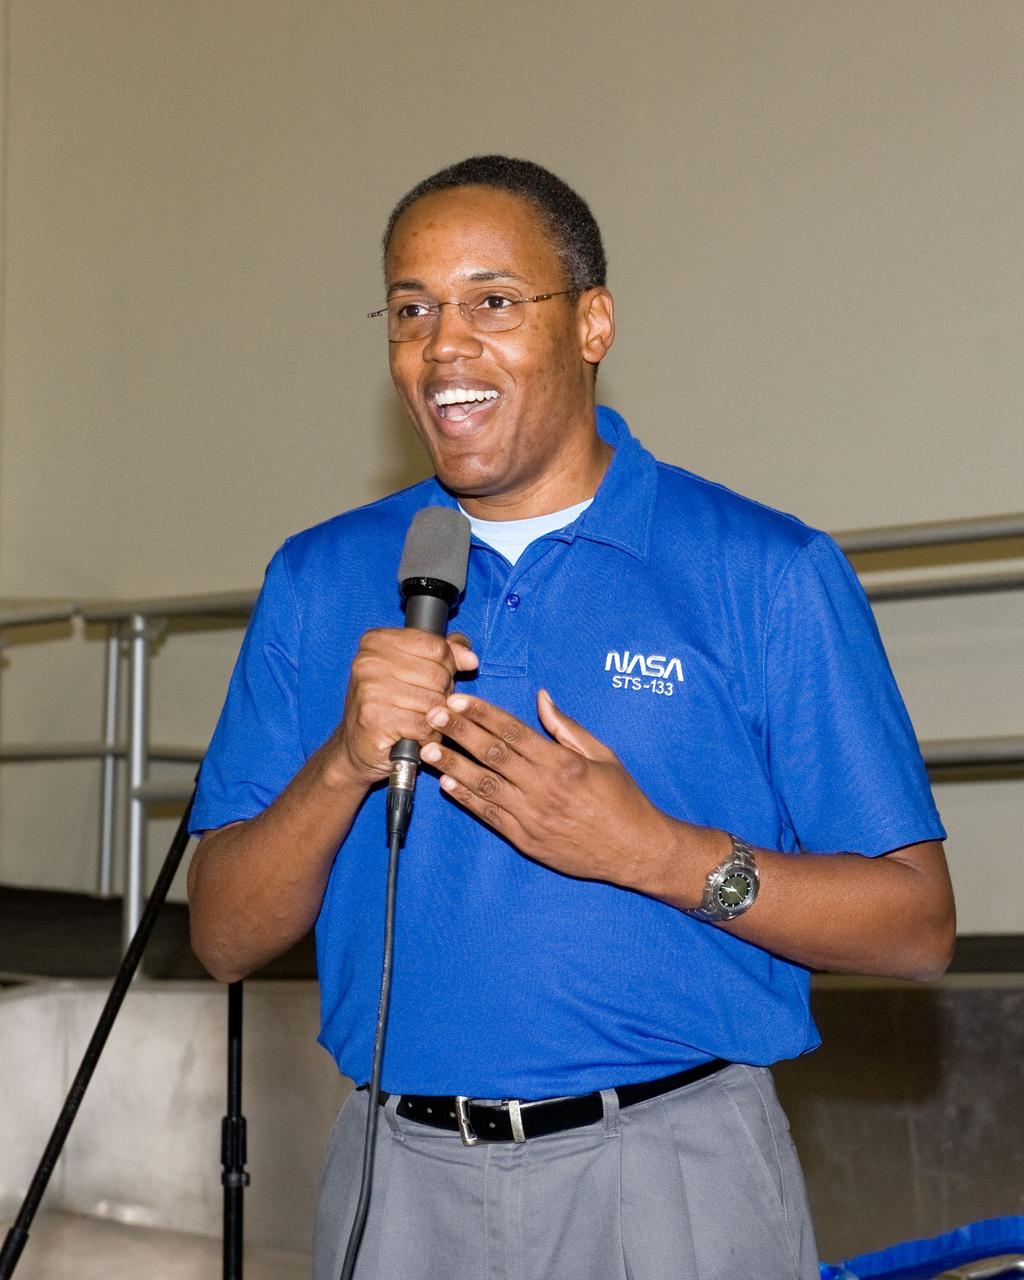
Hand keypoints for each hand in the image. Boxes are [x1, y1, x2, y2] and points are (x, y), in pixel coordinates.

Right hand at [331, 629, 477, 786]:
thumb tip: (470, 658)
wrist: (356, 748)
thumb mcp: (413, 672)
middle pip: (439, 674)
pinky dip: (428, 736)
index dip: (447, 667)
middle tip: (423, 706)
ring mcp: (370, 690)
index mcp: (377, 641)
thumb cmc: (388, 707)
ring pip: (435, 701)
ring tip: (418, 721)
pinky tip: (415, 736)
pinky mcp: (376, 719)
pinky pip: (425, 725)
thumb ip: (444, 655)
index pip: (437, 646)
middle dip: (442, 695)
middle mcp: (369, 661)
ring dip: (436, 718)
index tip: (433, 680)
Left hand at [419, 688, 683, 894]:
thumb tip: (542, 698)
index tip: (459, 700)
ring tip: (426, 748)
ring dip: (452, 764)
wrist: (634, 850)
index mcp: (563, 763)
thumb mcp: (602, 754)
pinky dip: (466, 798)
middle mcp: (544, 788)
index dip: (482, 714)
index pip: (513, 731)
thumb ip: (566, 727)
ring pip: (483, 785)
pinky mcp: (526, 840)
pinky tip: (446, 783)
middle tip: (432, 715)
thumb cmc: (622, 798)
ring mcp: (532, 816)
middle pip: (492, 754)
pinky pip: (489, 815)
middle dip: (459, 732)